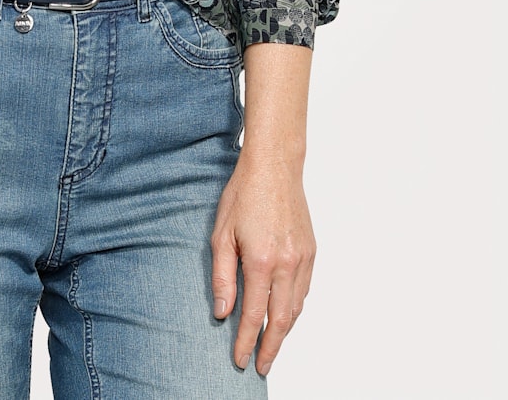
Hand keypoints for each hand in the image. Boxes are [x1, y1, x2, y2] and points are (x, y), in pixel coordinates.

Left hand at [210, 153, 315, 376]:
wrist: (275, 167)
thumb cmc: (244, 195)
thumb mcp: (221, 234)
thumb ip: (222, 276)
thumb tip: (222, 312)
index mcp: (262, 261)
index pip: (254, 315)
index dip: (247, 341)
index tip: (240, 360)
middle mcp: (288, 264)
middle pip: (281, 320)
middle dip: (270, 348)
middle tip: (261, 367)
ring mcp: (304, 259)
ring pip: (296, 309)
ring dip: (284, 331)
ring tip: (270, 346)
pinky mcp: (312, 252)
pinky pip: (304, 291)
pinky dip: (294, 309)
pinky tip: (284, 315)